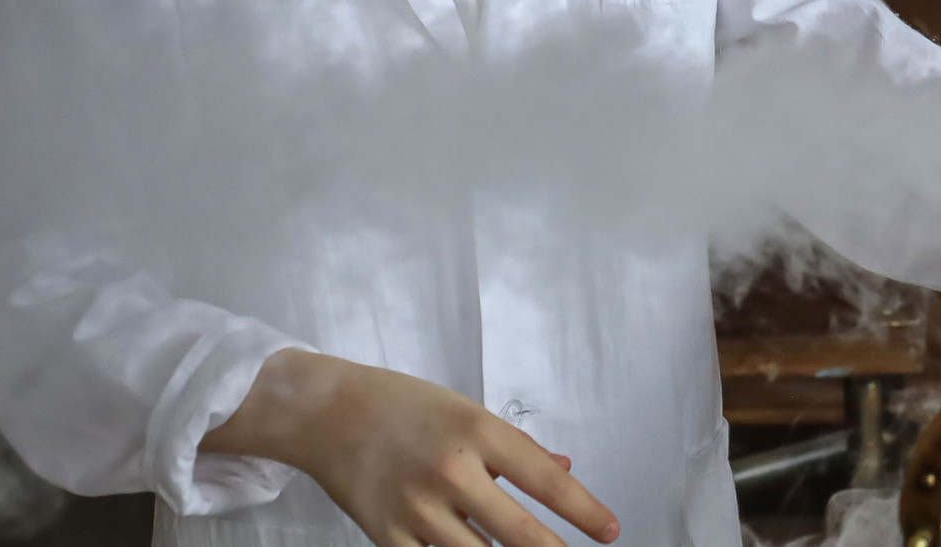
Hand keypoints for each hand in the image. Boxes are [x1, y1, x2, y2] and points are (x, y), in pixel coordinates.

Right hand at [203, 350, 620, 546]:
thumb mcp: (470, 412)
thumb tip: (564, 470)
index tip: (611, 530)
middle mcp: (452, 472)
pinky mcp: (387, 536)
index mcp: (480, 432)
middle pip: (519, 531)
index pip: (546, 480)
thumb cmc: (408, 407)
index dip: (585, 510)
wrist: (329, 413)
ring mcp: (417, 509)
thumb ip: (517, 447)